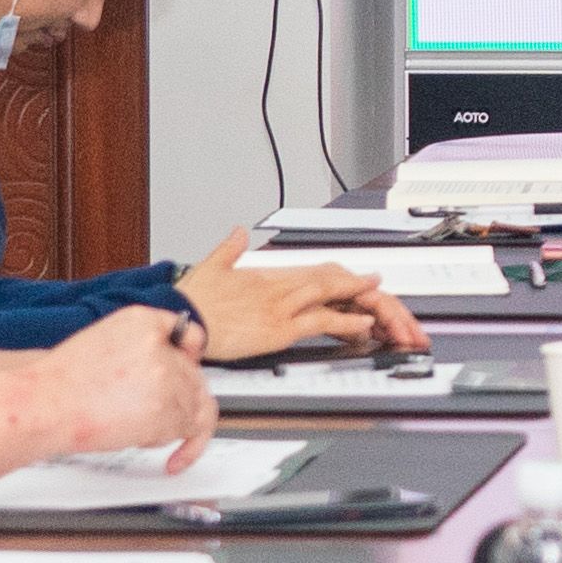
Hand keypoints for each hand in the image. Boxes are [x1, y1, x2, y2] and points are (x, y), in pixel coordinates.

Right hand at [34, 303, 216, 465]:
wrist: (44, 405)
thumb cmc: (60, 382)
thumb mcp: (103, 341)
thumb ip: (140, 348)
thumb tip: (165, 368)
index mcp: (142, 321)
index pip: (190, 335)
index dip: (190, 358)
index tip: (190, 370)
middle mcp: (160, 346)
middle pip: (195, 376)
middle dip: (178, 400)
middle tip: (158, 417)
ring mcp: (167, 377)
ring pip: (196, 405)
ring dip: (173, 425)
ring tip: (143, 432)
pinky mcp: (167, 411)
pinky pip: (193, 429)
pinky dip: (187, 448)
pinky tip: (173, 458)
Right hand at [173, 234, 426, 364]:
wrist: (179, 317)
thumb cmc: (190, 299)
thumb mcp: (210, 266)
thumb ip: (228, 249)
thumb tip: (236, 232)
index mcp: (264, 276)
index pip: (309, 271)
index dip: (335, 272)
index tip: (354, 274)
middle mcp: (277, 288)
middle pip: (327, 279)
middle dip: (355, 283)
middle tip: (378, 284)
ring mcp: (280, 307)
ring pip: (329, 295)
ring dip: (359, 298)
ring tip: (382, 301)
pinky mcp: (278, 329)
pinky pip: (320, 322)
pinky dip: (345, 322)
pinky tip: (364, 326)